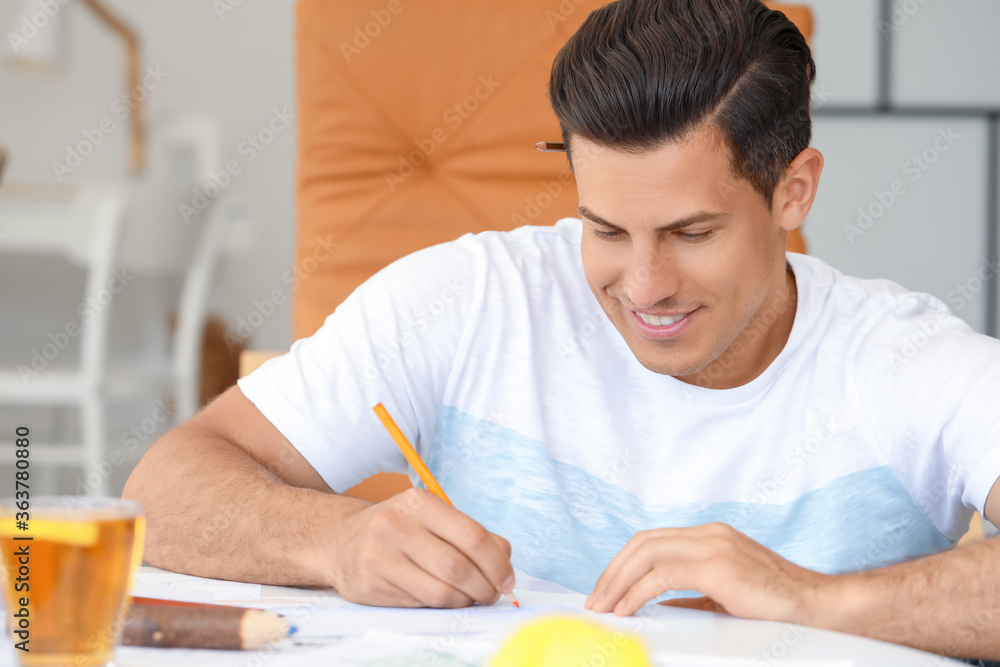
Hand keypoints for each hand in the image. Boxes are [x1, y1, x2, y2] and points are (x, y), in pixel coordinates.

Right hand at [327, 488, 514, 607]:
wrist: (340, 540)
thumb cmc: (399, 529)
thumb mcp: (431, 516)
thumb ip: (470, 533)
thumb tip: (505, 558)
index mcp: (419, 502)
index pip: (471, 535)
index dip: (496, 563)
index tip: (507, 578)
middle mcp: (396, 526)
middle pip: (458, 567)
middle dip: (485, 587)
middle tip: (493, 594)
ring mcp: (380, 556)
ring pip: (441, 592)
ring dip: (466, 601)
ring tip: (471, 597)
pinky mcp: (371, 585)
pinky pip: (420, 604)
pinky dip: (442, 606)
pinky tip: (445, 599)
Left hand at [584, 522, 829, 622]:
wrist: (818, 608)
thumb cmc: (777, 605)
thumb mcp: (726, 594)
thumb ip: (693, 594)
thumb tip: (658, 604)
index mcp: (710, 537)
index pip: (652, 541)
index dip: (623, 564)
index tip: (606, 589)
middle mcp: (709, 534)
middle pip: (642, 543)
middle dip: (612, 572)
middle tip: (596, 600)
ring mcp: (713, 546)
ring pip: (647, 554)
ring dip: (618, 582)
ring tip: (604, 607)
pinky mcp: (717, 566)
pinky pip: (662, 576)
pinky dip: (637, 592)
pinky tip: (627, 609)